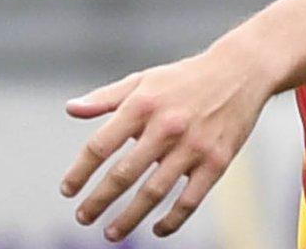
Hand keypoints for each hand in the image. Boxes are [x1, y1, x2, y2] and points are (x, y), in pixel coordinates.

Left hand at [60, 42, 276, 241]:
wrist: (239, 72)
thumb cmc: (182, 79)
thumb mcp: (141, 80)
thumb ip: (104, 98)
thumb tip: (70, 109)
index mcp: (141, 105)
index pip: (101, 145)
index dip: (80, 171)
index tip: (67, 191)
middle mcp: (165, 127)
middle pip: (124, 174)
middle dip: (99, 200)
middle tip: (83, 218)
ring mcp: (192, 147)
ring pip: (154, 192)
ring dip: (130, 217)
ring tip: (111, 233)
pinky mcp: (217, 162)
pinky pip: (190, 200)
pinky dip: (172, 220)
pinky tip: (157, 230)